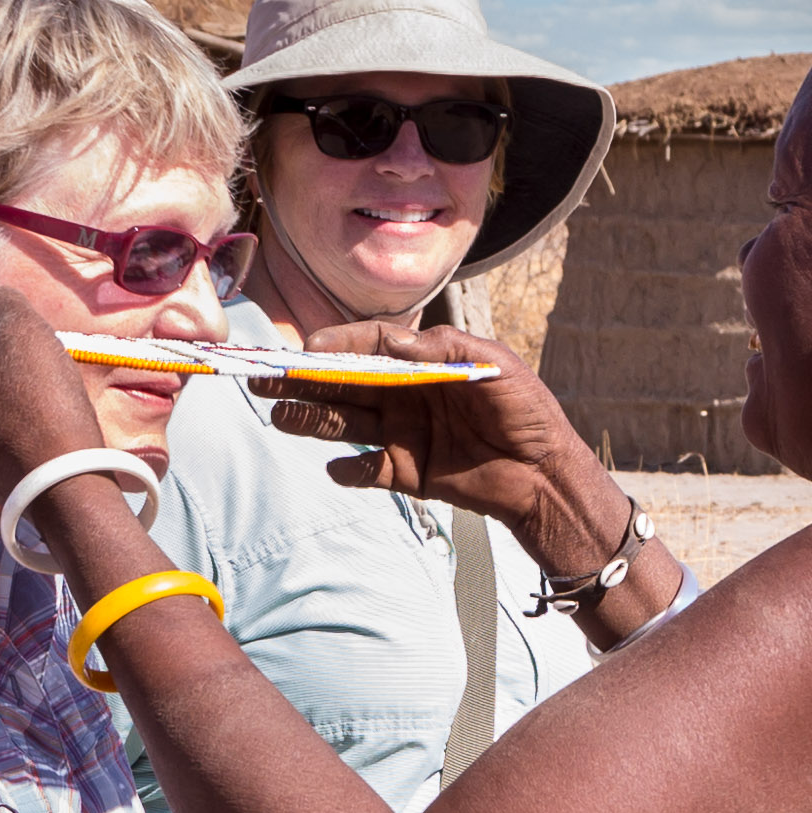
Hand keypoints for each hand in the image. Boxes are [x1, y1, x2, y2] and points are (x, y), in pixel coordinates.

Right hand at [256, 323, 603, 539]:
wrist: (547, 474)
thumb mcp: (491, 365)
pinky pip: (366, 471)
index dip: (339, 345)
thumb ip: (440, 351)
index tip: (310, 348)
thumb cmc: (526, 410)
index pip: (369, 347)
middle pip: (344, 384)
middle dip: (304, 380)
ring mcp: (402, 434)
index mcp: (423, 362)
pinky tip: (337, 468)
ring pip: (345, 423)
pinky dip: (349, 471)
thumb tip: (387, 339)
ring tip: (279, 416)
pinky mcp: (406, 473)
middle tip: (265, 378)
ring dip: (311, 420)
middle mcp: (405, 394)